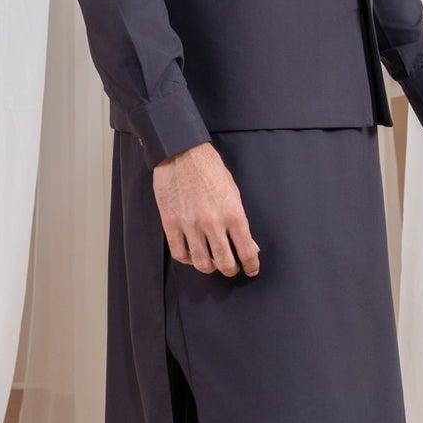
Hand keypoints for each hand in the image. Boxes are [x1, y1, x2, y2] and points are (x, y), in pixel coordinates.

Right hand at [153, 142, 260, 275]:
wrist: (181, 151)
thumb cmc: (210, 169)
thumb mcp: (233, 191)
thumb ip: (239, 220)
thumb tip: (248, 244)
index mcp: (233, 213)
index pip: (247, 251)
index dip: (251, 265)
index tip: (251, 269)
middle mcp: (213, 223)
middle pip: (225, 263)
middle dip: (231, 270)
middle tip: (232, 268)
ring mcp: (190, 224)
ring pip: (201, 263)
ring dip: (209, 268)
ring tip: (212, 263)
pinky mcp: (171, 223)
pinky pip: (179, 253)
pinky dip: (187, 259)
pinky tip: (192, 254)